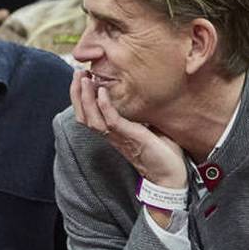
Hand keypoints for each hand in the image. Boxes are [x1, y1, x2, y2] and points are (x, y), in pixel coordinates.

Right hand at [70, 72, 185, 188]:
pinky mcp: (130, 137)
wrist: (172, 176)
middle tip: (77, 73)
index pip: (88, 115)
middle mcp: (111, 136)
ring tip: (84, 78)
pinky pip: (110, 121)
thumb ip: (140, 116)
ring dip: (85, 97)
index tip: (82, 78)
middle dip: (77, 94)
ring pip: (91, 119)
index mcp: (113, 133)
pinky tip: (102, 91)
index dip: (81, 97)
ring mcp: (119, 137)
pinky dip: (104, 106)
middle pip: (83, 116)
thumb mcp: (149, 128)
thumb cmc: (163, 154)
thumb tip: (143, 98)